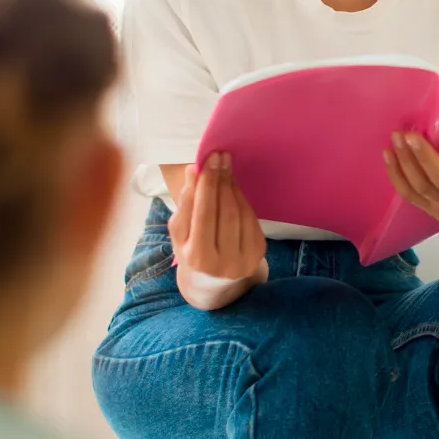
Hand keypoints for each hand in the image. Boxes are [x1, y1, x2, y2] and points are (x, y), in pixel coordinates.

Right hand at [169, 152, 266, 306]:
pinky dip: (242, 199)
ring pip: (239, 213)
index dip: (207, 184)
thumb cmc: (190, 253)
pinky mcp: (258, 254)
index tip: (208, 160)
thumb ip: (184, 204)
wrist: (213, 283)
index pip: (203, 213)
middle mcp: (223, 263)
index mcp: (197, 258)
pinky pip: (250, 219)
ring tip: (225, 167)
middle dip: (221, 180)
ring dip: (233, 186)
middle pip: (224, 211)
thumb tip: (193, 171)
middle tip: (220, 156)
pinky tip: (234, 186)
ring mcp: (244, 259)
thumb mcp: (180, 234)